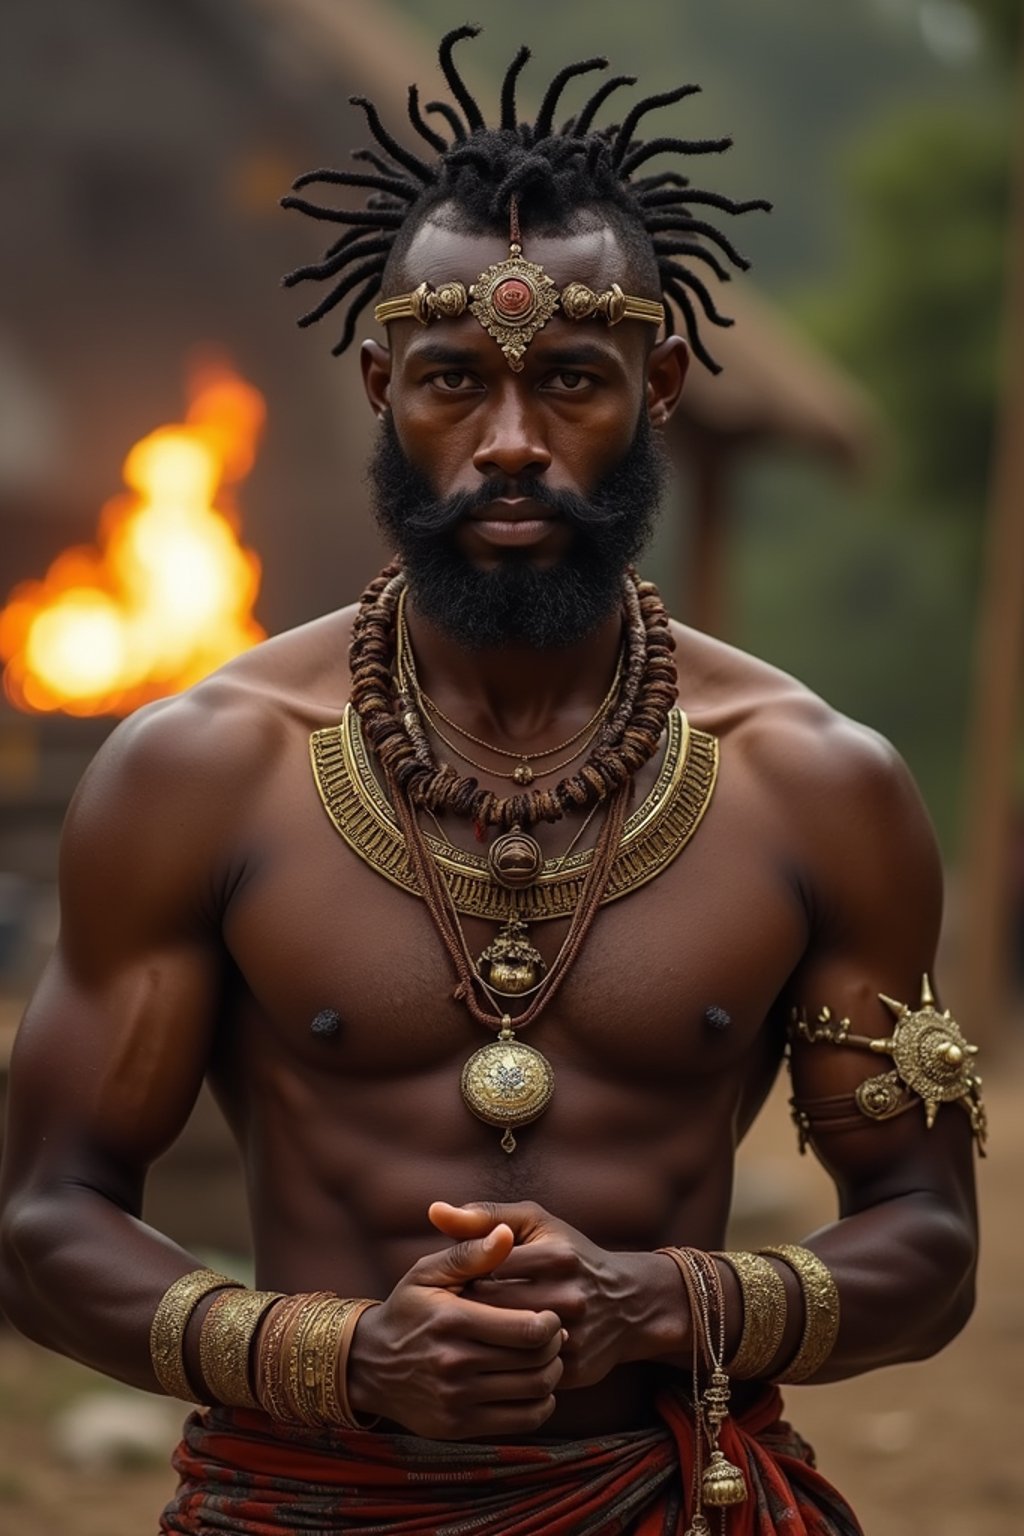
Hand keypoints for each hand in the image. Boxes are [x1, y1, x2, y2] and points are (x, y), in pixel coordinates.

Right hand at [346, 1221, 564, 1439]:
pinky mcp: (458, 1426)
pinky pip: (522, 1420)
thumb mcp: (428, 1273)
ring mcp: (456, 1399)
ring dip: (552, 1373)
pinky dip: (541, 1404)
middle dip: (554, 1346)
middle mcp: (454, 1362)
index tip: (550, 1313)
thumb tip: (506, 1234)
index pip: (527, 1328)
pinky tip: (533, 1385)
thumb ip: (470, 1253)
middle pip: (535, 1361)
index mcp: (452, 1319)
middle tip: (555, 1335)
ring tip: (547, 1357)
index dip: (551, 1322)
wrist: (369, 1364)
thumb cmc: (408, 1310)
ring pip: (534, 1391)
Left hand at [429, 1201, 685, 1389]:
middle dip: (467, 1312)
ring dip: (482, 1340)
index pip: (487, 1270)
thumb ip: (484, 1216)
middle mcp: (570, 1296)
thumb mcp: (535, 1225)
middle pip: (494, 1310)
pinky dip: (504, 1364)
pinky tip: (493, 1354)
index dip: (463, 1279)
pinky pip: (525, 1371)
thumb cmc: (569, 1256)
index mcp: (557, 1256)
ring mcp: (575, 1335)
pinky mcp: (575, 1369)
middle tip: (451, 1314)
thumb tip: (434, 1211)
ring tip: (468, 1333)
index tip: (453, 1285)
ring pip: (506, 1344)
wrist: (629, 1304)